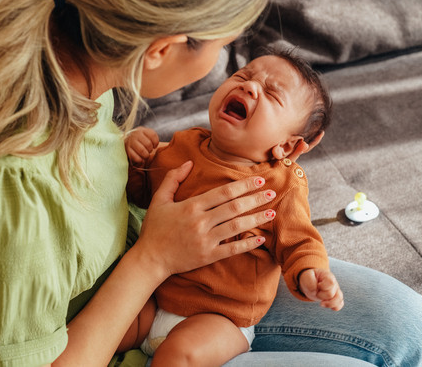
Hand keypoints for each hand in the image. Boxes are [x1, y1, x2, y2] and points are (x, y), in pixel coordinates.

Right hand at [125, 127, 159, 164]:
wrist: (123, 143)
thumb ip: (152, 137)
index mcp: (141, 130)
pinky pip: (136, 158)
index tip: (154, 146)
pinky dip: (140, 160)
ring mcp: (130, 142)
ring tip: (144, 155)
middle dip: (150, 150)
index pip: (153, 135)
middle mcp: (135, 134)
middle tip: (148, 151)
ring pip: (143, 151)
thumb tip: (163, 146)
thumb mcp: (144, 135)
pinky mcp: (126, 150)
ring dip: (146, 155)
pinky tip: (140, 159)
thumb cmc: (138, 141)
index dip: (156, 142)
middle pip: (148, 144)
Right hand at [134, 161, 275, 277]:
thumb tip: (188, 162)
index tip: (258, 180)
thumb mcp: (159, 200)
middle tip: (272, 192)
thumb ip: (173, 179)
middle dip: (255, 198)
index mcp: (191, 206)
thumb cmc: (154, 229)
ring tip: (272, 212)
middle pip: (234, 207)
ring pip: (237, 227)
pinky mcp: (208, 256)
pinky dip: (248, 244)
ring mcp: (205, 240)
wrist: (149, 259)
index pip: (223, 192)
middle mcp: (200, 222)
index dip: (243, 185)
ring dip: (256, 218)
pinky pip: (232, 249)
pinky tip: (261, 237)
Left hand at [299, 268, 343, 310]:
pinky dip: (335, 307)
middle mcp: (334, 284)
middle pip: (330, 294)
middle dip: (320, 296)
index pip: (331, 283)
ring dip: (329, 304)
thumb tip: (315, 291)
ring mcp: (336, 291)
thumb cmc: (310, 278)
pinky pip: (340, 304)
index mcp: (328, 276)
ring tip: (321, 304)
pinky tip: (326, 305)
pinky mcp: (336, 298)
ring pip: (339, 299)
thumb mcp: (307, 276)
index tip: (317, 286)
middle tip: (316, 293)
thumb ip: (310, 282)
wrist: (312, 282)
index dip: (322, 287)